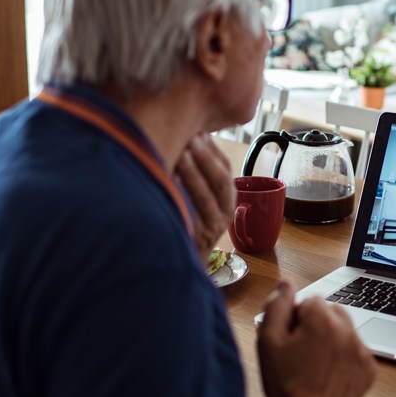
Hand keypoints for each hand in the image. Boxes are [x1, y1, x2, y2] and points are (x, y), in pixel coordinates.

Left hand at [175, 134, 234, 262]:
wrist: (178, 262)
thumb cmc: (185, 222)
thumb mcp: (198, 199)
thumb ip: (199, 176)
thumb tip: (189, 139)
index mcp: (226, 201)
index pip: (226, 172)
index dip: (213, 152)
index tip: (200, 134)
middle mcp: (224, 215)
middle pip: (221, 183)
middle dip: (206, 159)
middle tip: (193, 139)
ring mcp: (211, 228)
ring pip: (207, 198)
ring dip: (195, 174)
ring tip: (183, 155)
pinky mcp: (197, 239)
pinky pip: (190, 214)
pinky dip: (181, 196)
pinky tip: (169, 182)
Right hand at [258, 281, 375, 396]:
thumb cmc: (285, 384)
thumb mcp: (268, 340)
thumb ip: (277, 305)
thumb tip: (286, 283)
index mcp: (323, 321)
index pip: (312, 300)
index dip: (298, 318)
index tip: (292, 338)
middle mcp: (348, 332)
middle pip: (332, 311)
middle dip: (318, 323)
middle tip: (303, 349)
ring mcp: (362, 351)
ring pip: (346, 329)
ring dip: (333, 337)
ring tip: (316, 361)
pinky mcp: (369, 368)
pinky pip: (357, 349)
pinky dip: (345, 355)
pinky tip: (329, 371)